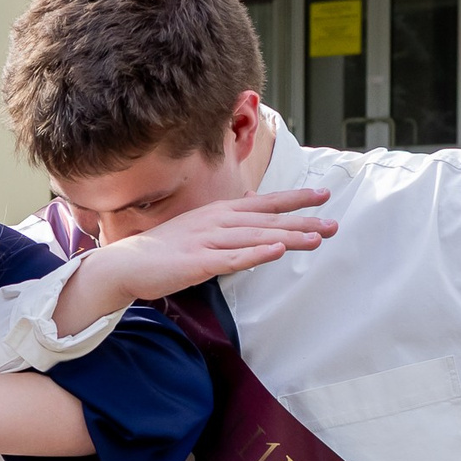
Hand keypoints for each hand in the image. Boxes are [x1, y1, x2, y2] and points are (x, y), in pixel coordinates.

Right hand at [86, 188, 338, 300]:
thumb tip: (254, 212)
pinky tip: (276, 251)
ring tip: (317, 239)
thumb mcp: (199, 229)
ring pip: (256, 237)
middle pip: (267, 219)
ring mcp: (207, 241)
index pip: (263, 203)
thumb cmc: (164, 250)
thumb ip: (227, 223)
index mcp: (218, 213)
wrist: (127, 264)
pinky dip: (256, 254)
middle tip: (334, 223)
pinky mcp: (198, 263)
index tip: (322, 196)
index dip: (294, 199)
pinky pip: (232, 258)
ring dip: (288, 237)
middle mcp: (217, 221)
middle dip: (302, 220)